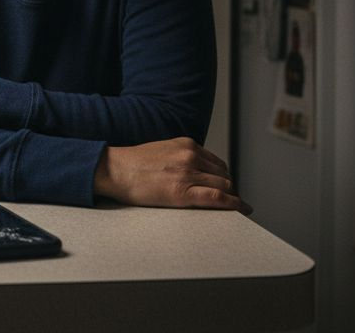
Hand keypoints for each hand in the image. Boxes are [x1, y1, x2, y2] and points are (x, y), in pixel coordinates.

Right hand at [93, 137, 251, 213]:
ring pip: (224, 185)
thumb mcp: (162, 151)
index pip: (216, 162)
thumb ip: (181, 157)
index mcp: (186, 144)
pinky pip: (217, 197)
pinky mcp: (183, 192)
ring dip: (231, 197)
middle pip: (223, 174)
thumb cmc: (132, 164)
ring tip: (234, 208)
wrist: (113, 170)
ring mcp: (188, 173)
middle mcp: (191, 155)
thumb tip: (195, 172)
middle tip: (230, 201)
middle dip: (228, 188)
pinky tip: (241, 210)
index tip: (227, 186)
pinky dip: (233, 204)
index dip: (223, 177)